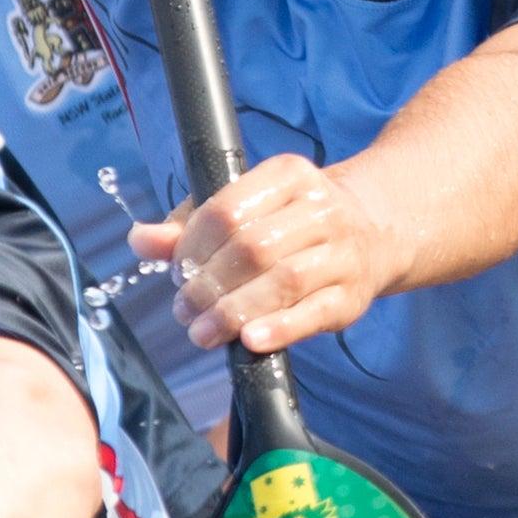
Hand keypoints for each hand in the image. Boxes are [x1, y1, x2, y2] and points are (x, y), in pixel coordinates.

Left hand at [131, 154, 398, 355]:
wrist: (376, 231)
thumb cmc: (293, 221)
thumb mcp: (248, 208)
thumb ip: (191, 224)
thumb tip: (141, 240)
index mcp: (290, 175)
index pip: (227, 210)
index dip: (192, 246)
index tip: (178, 271)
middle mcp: (322, 208)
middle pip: (252, 248)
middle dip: (208, 285)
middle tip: (185, 309)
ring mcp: (343, 252)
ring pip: (283, 280)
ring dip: (233, 312)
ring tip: (203, 332)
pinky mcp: (353, 295)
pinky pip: (314, 313)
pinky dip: (279, 329)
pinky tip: (248, 342)